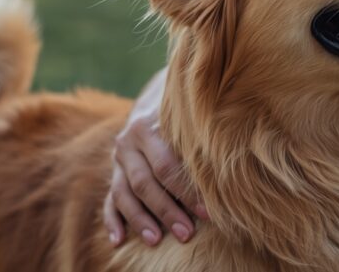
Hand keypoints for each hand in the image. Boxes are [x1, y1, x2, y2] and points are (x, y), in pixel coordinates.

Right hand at [103, 69, 206, 246]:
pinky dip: (113, 220)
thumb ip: (200, 139)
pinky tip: (119, 240)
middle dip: (167, 210)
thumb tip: (228, 167)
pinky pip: (110, 200)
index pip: (167, 167)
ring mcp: (118, 160)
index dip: (187, 192)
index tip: (207, 212)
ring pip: (124, 194)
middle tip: (186, 233)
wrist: (156, 97)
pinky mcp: (114, 173)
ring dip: (140, 220)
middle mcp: (128, 143)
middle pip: (145, 183)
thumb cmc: (184, 113)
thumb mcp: (189, 119)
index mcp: (148, 127)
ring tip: (156, 240)